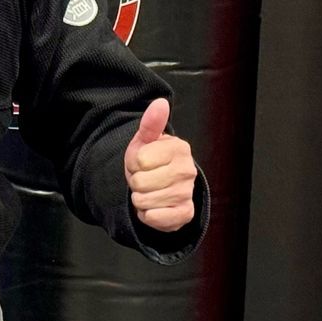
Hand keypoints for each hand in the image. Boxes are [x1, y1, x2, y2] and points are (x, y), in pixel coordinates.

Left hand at [124, 98, 197, 231]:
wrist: (160, 188)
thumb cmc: (150, 162)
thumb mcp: (145, 141)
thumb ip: (151, 123)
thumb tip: (160, 103)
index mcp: (179, 149)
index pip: (139, 160)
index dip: (133, 163)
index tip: (142, 163)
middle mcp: (187, 171)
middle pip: (140, 182)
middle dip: (136, 182)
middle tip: (145, 178)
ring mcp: (187, 193)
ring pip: (143, 201)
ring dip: (140, 199)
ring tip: (150, 191)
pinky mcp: (184, 214)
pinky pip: (153, 218)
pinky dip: (147, 215)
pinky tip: (155, 206)